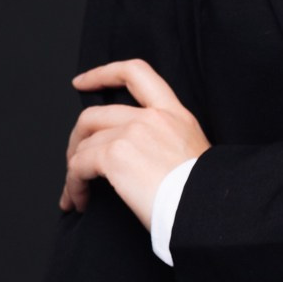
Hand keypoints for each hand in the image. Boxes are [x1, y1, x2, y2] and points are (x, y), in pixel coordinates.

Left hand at [60, 58, 210, 228]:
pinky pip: (78, 167)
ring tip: (77, 194)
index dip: (103, 73)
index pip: (136, 72)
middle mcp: (152, 117)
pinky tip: (79, 202)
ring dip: (74, 171)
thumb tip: (139, 158)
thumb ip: (166, 142)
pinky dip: (73, 186)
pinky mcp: (115, 156)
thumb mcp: (194, 152)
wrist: (209, 208)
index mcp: (175, 114)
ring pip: (83, 145)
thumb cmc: (204, 193)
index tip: (81, 82)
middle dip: (75, 139)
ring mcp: (132, 133)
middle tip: (73, 160)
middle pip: (94, 114)